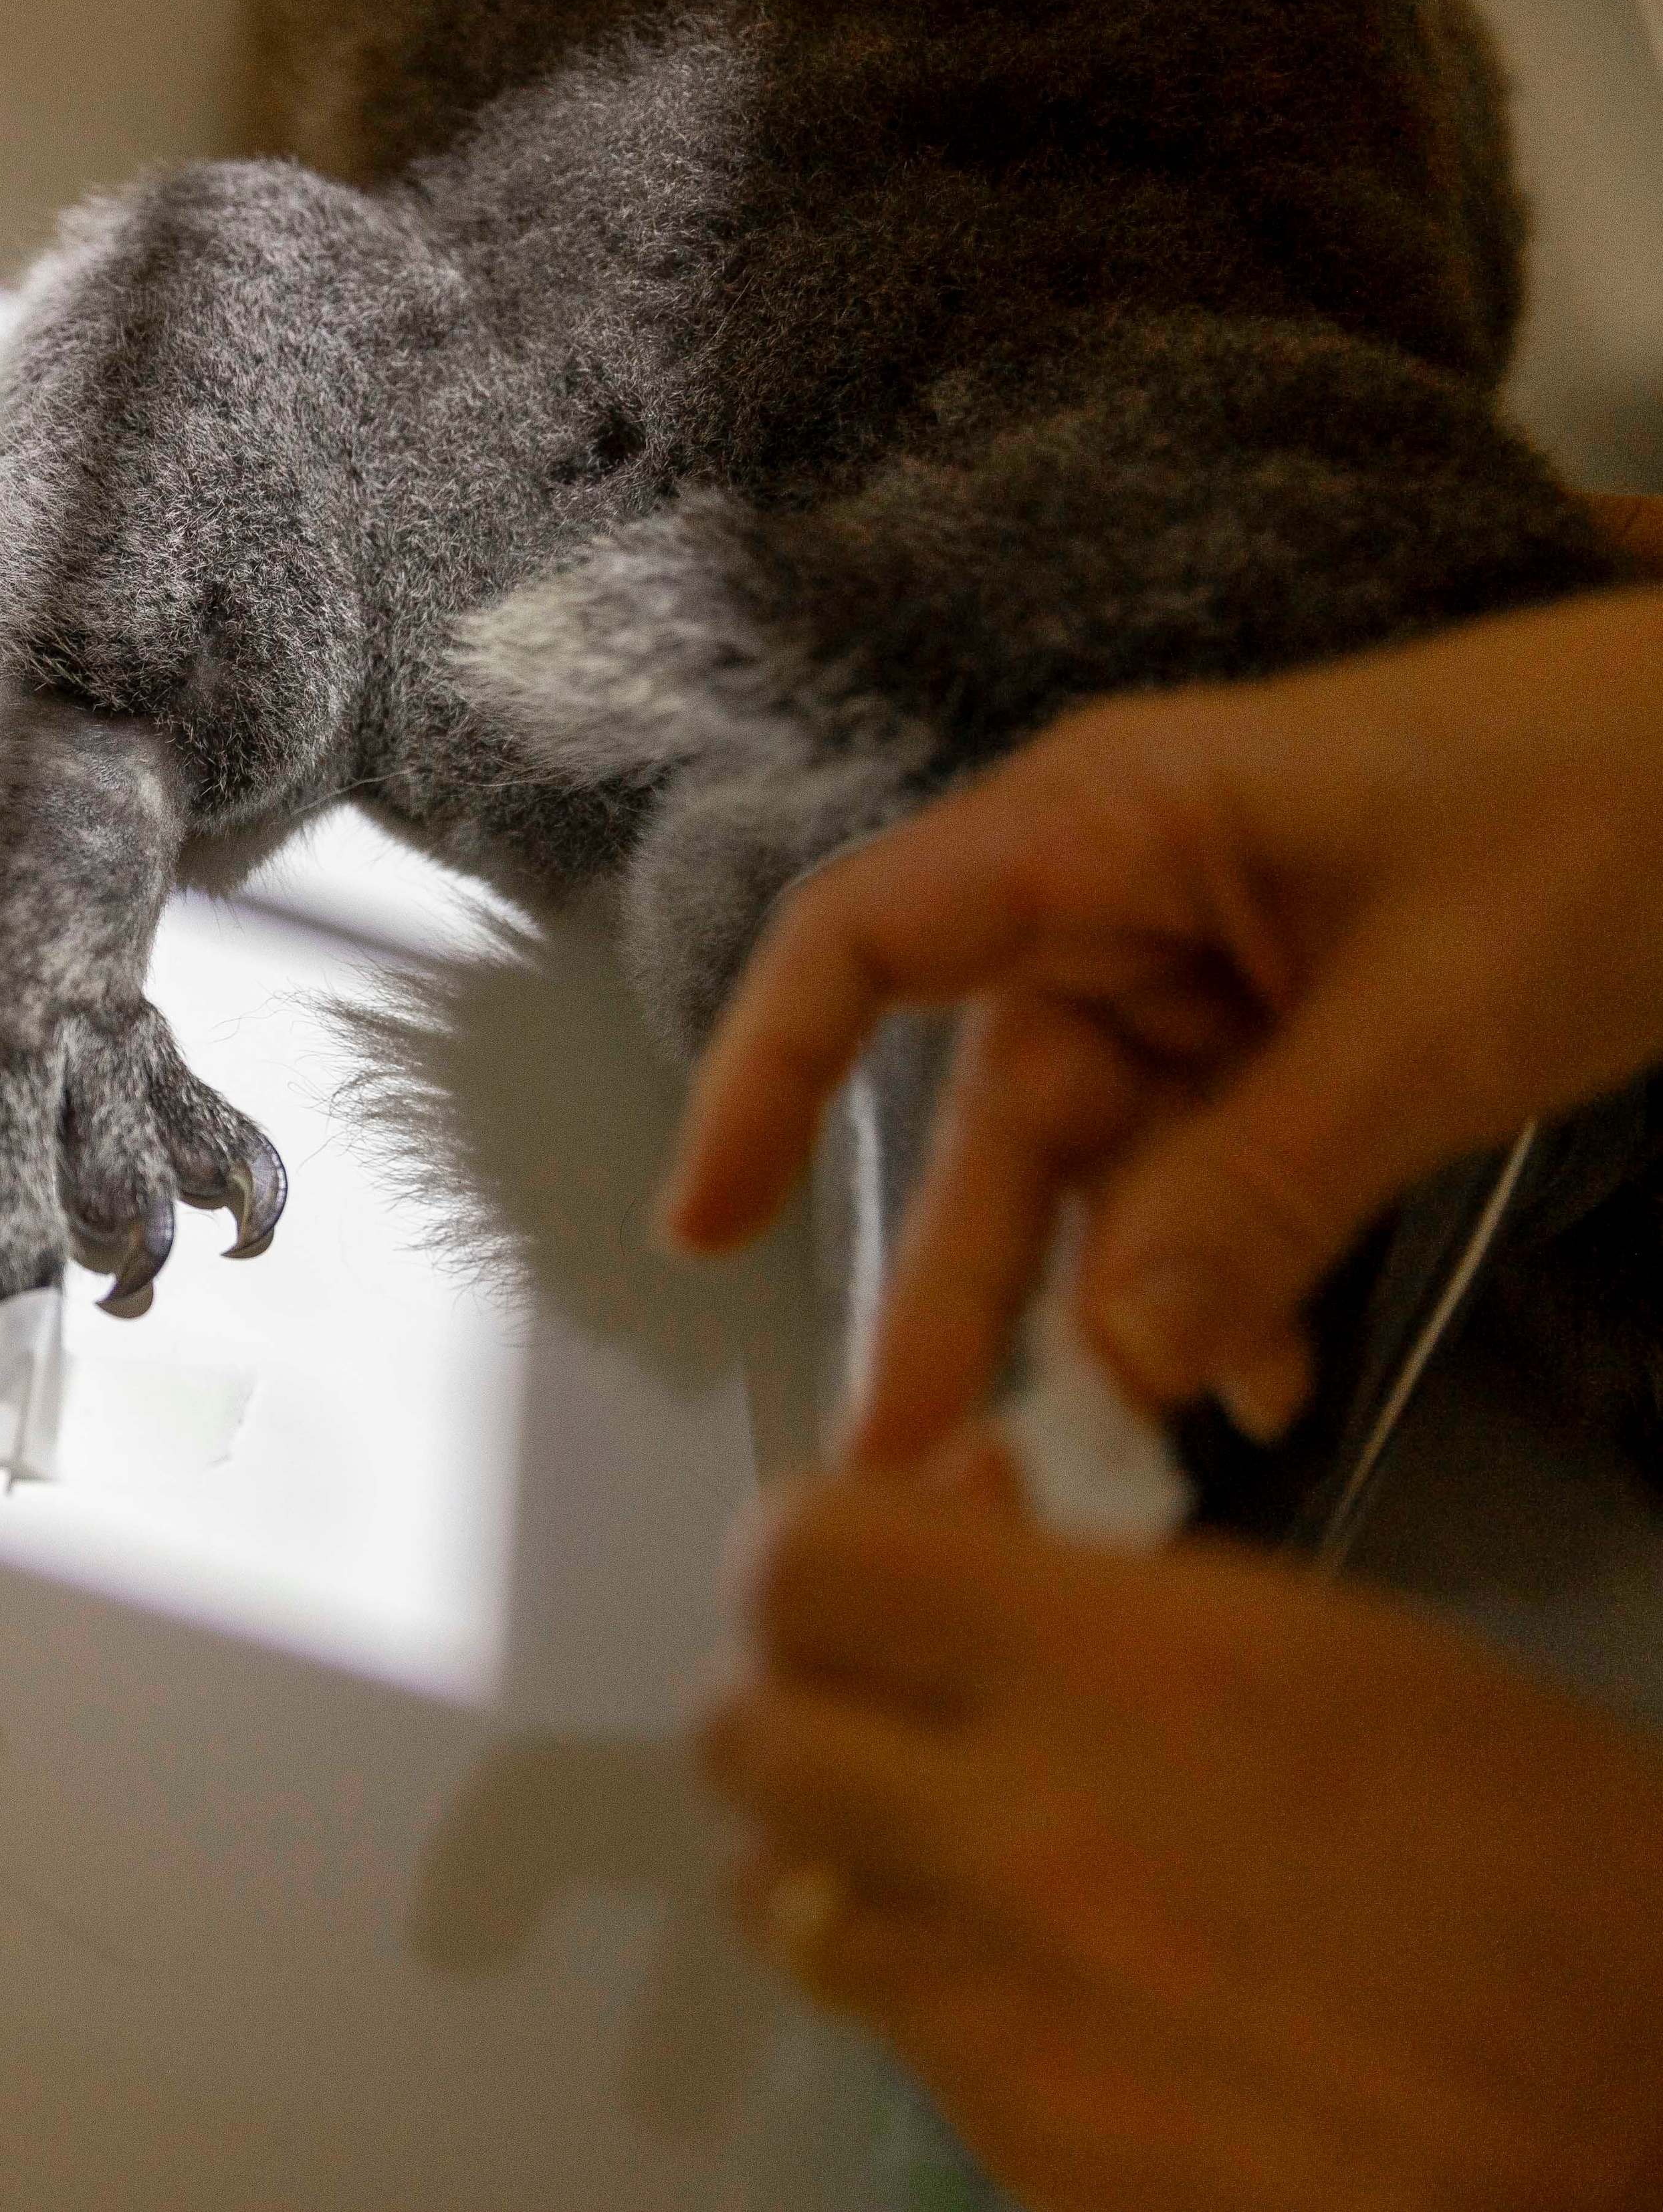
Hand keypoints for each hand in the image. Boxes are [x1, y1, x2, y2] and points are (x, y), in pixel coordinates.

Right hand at [658, 534, 1662, 1467]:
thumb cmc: (1616, 803)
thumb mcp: (1434, 1016)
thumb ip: (1262, 1190)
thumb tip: (1115, 1358)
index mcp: (1102, 827)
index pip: (862, 942)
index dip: (762, 1078)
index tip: (705, 1230)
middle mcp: (1112, 895)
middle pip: (986, 1106)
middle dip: (957, 1285)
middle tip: (912, 1453)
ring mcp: (1197, 964)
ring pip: (1100, 1169)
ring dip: (1114, 1314)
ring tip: (1106, 1472)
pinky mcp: (1278, 1023)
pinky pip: (1208, 1174)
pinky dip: (1232, 1282)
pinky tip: (1261, 1387)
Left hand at [704, 1467, 1662, 2211]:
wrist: (1651, 2143)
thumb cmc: (1556, 1878)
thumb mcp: (1337, 1658)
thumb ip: (1108, 1591)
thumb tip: (958, 1519)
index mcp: (1121, 1672)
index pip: (802, 1561)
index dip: (810, 1557)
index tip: (863, 1575)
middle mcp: (1021, 1832)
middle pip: (744, 1728)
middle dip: (796, 1700)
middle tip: (884, 1715)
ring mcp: (1006, 2008)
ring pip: (780, 1891)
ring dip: (834, 1854)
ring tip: (951, 1856)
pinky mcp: (1021, 2151)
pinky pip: (888, 2032)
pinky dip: (926, 1992)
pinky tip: (1043, 1991)